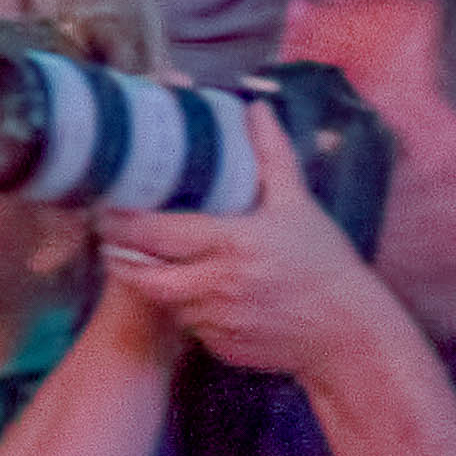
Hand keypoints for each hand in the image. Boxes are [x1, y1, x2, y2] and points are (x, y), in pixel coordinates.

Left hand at [90, 119, 407, 383]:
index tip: (106, 208)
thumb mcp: (299, 204)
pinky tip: (188, 288)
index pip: (158, 234)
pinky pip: (188, 325)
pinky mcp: (222, 347)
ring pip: (164, 301)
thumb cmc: (325, 264)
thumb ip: (271, 154)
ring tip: (139, 258)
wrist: (348, 333)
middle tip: (107, 237)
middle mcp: (218, 286)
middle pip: (144, 275)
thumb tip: (255, 107)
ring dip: (151, 282)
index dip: (125, 223)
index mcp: (232, 244)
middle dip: (120, 257)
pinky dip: (183, 306)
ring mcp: (218, 321)